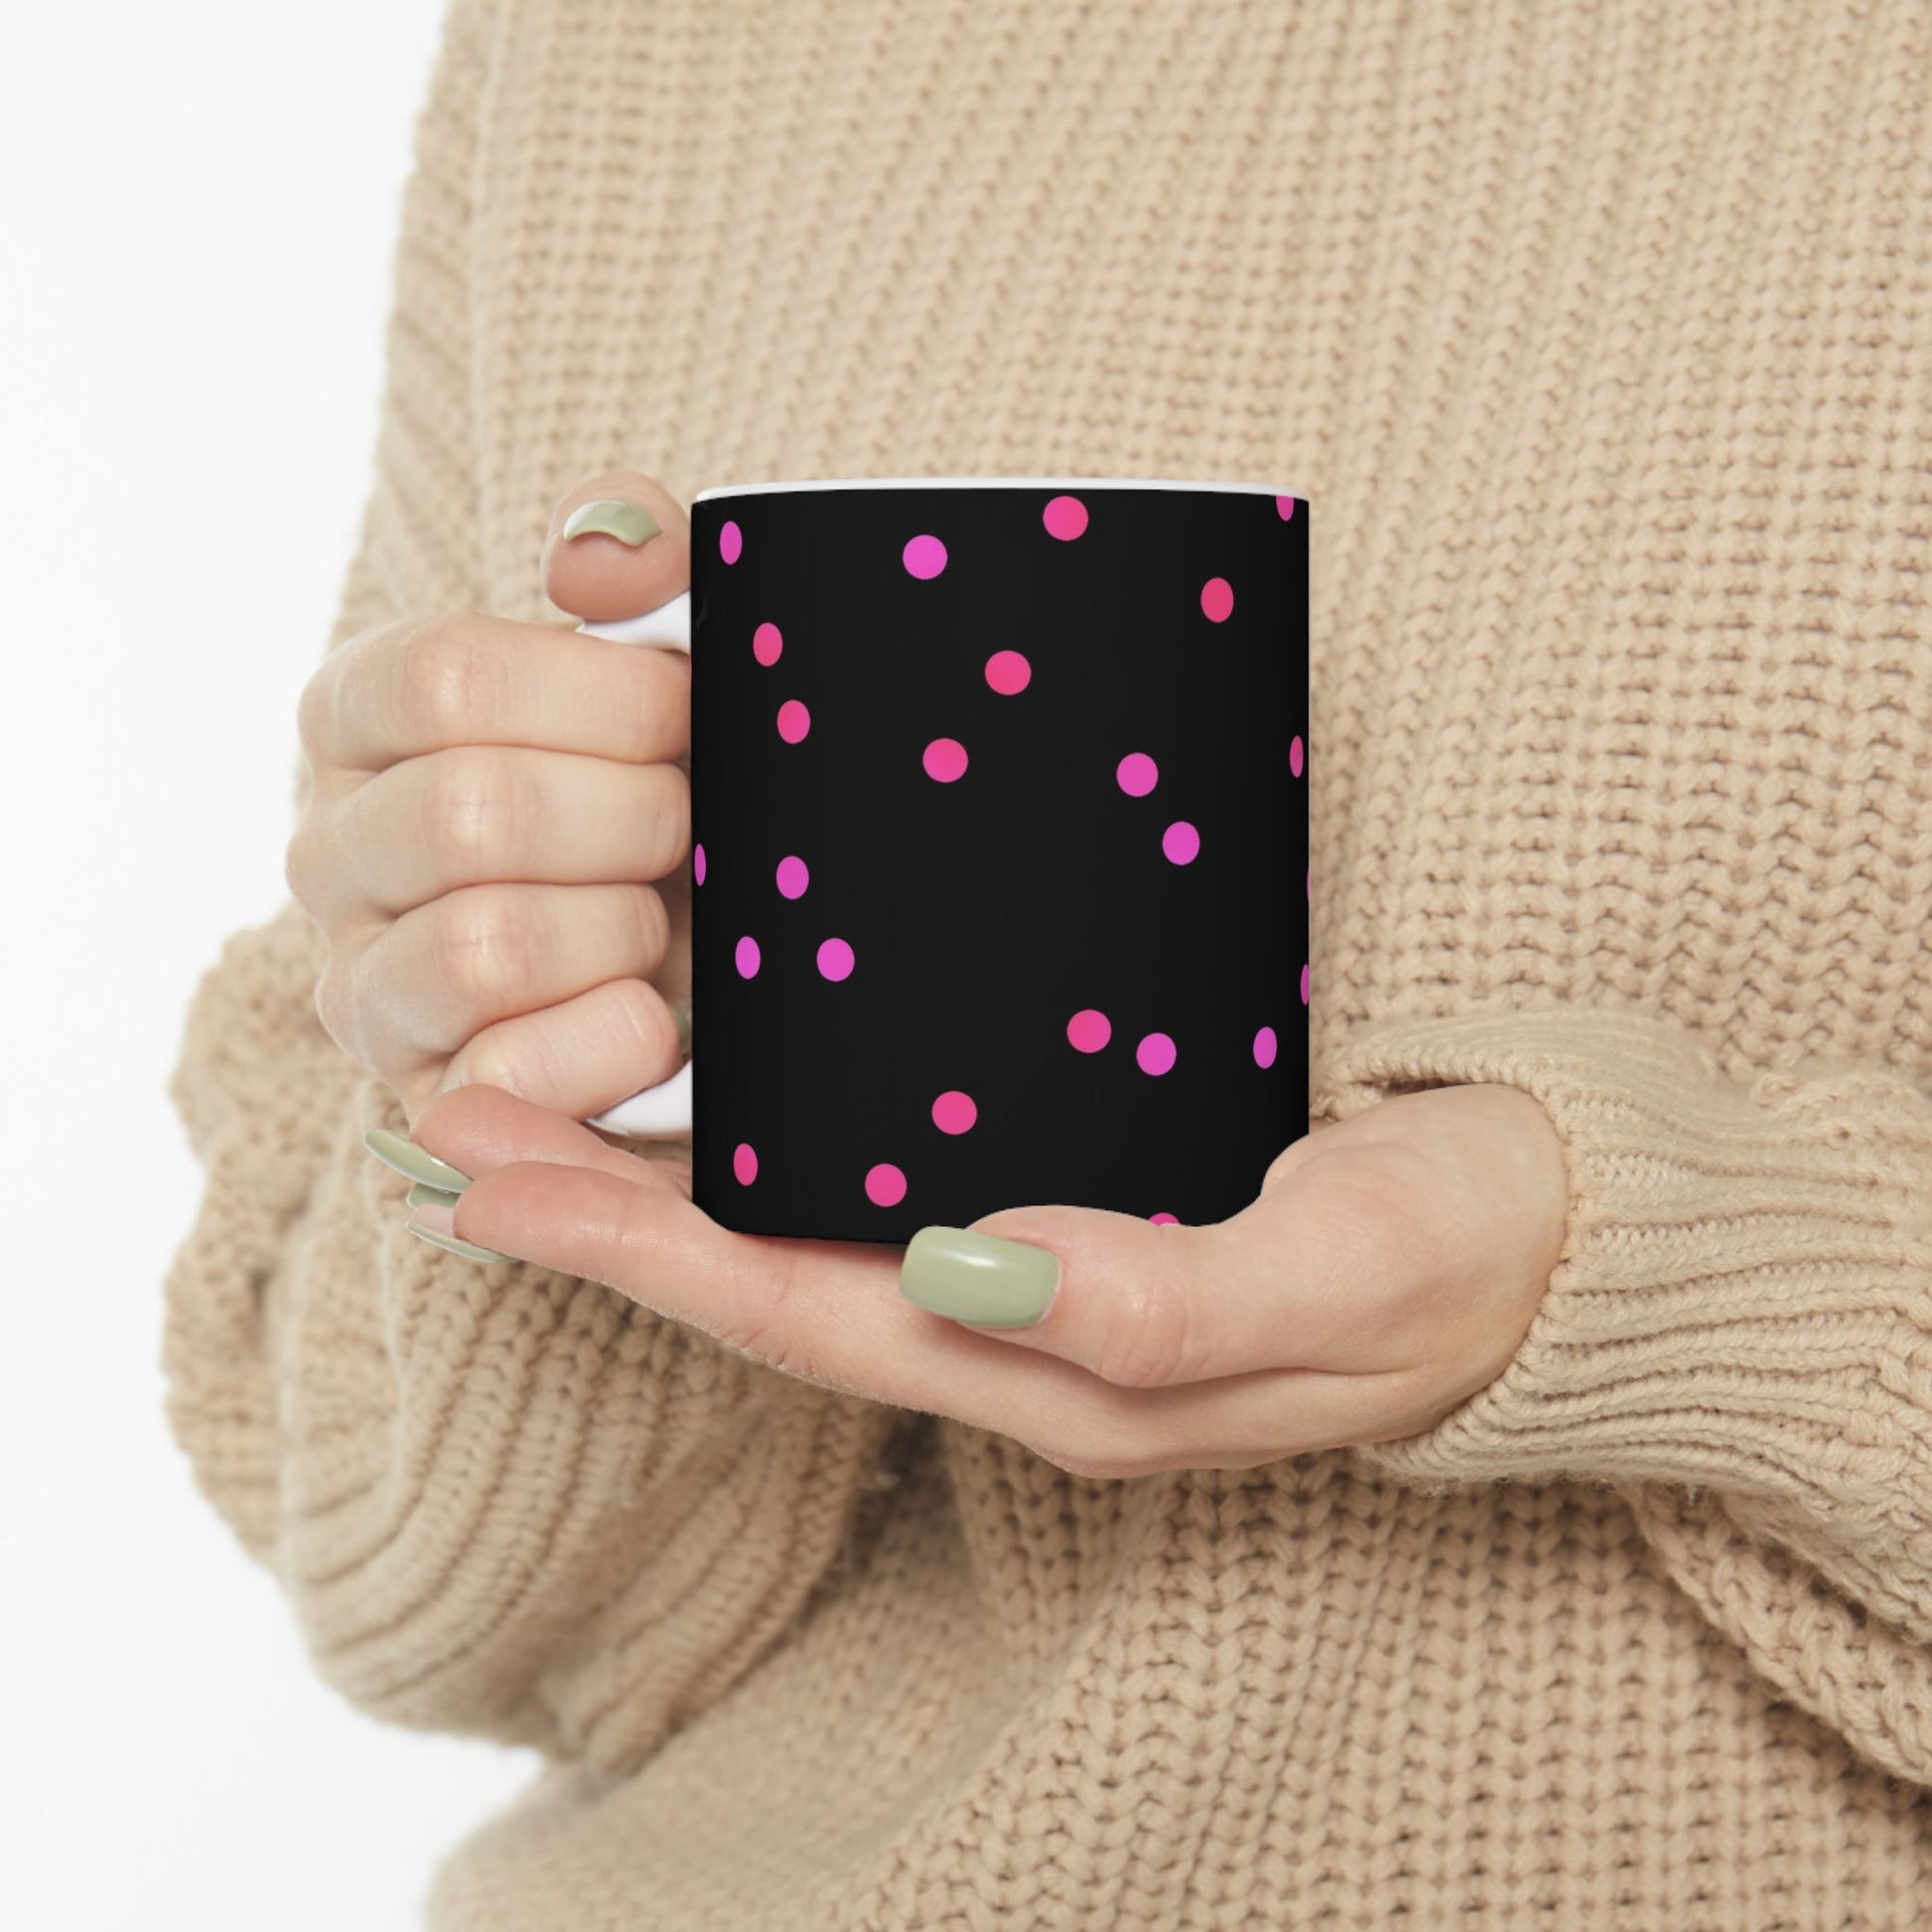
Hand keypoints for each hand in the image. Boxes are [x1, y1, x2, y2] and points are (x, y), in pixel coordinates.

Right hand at [286, 472, 694, 1126]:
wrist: (717, 952)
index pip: (444, 678)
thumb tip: (595, 557)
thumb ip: (642, 563)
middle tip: (690, 827)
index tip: (684, 715)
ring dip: (623, 929)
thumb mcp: (672, 656)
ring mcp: (364, 987)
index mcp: (362, 717)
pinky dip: (617, 1039)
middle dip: (633, 820)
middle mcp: (330, 850)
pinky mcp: (426, 1101)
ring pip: (484, 946)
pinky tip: (659, 1015)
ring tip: (661, 921)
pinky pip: (509, 1075)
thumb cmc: (677, 783)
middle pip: (471, 814)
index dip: (603, 699)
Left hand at [391, 1079, 1570, 1477]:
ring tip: (538, 1097)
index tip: (487, 1177)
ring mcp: (1044, 1275)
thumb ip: (1168, 1292)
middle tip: (448, 1121)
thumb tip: (972, 1267)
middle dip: (602, 1213)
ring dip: (669, 1175)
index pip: (803, 1314)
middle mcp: (1025, 1334)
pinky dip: (784, 1140)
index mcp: (1064, 1368)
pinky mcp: (1080, 1197)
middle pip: (770, 1280)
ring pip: (814, 1236)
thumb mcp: (1342, 1271)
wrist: (1559, 1237)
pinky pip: (892, 1185)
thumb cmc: (1460, 1253)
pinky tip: (734, 1082)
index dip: (635, 1253)